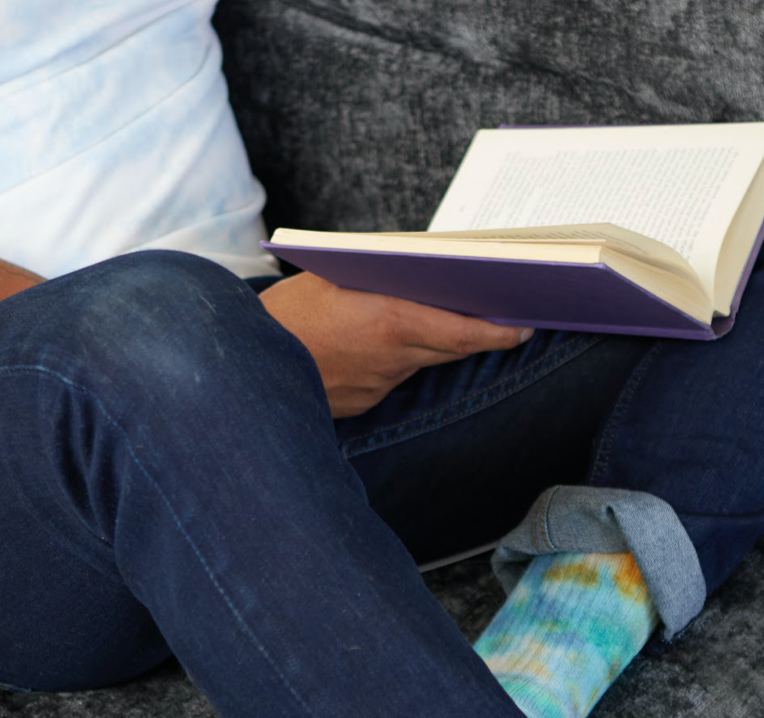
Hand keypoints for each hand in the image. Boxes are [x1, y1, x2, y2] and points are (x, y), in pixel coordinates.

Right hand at [258, 272, 531, 417]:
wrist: (240, 361)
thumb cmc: (287, 308)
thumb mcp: (338, 275)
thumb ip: (384, 275)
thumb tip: (427, 269)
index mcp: (389, 321)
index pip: (462, 333)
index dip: (498, 333)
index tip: (523, 326)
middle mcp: (390, 359)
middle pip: (449, 348)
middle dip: (478, 334)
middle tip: (505, 318)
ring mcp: (376, 386)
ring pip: (421, 361)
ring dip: (433, 343)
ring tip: (440, 320)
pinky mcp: (361, 402)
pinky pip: (391, 376)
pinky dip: (396, 358)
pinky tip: (380, 343)